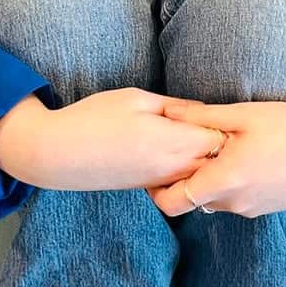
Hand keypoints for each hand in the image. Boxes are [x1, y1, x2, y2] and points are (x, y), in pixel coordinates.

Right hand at [30, 87, 225, 191]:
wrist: (57, 154)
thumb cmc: (94, 118)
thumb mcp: (137, 98)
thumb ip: (176, 106)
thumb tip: (204, 111)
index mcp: (172, 141)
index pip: (222, 139)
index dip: (228, 124)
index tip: (225, 111)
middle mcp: (171, 168)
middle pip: (217, 163)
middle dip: (224, 145)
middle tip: (221, 124)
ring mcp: (160, 182)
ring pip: (201, 177)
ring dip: (207, 160)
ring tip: (201, 137)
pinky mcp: (147, 188)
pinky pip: (181, 183)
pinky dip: (189, 171)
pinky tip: (179, 152)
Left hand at [146, 100, 285, 219]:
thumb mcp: (245, 115)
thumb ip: (202, 117)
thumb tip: (166, 113)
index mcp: (224, 181)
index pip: (172, 203)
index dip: (157, 190)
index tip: (156, 168)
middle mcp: (234, 203)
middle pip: (191, 201)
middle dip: (183, 180)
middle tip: (184, 151)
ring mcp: (251, 210)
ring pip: (214, 201)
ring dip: (209, 180)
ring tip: (217, 149)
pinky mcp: (265, 209)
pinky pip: (235, 200)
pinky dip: (229, 184)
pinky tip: (243, 158)